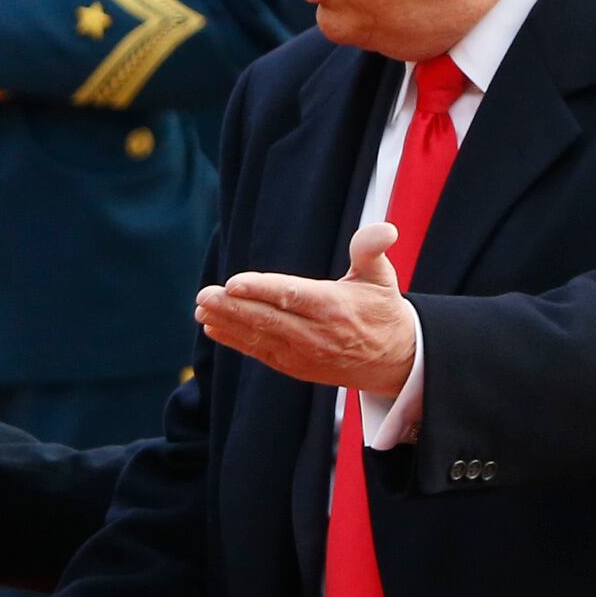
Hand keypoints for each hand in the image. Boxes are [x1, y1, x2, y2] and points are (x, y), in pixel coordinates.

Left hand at [196, 221, 417, 396]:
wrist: (394, 361)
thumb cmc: (382, 310)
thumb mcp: (382, 277)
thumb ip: (371, 250)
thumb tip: (385, 229)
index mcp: (335, 307)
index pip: (292, 296)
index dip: (261, 289)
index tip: (233, 282)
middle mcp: (317, 333)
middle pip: (269, 318)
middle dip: (233, 307)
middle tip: (204, 295)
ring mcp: (305, 354)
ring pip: (260, 336)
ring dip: (228, 323)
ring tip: (201, 310)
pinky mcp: (296, 366)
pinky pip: (261, 352)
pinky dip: (236, 340)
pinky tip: (214, 328)